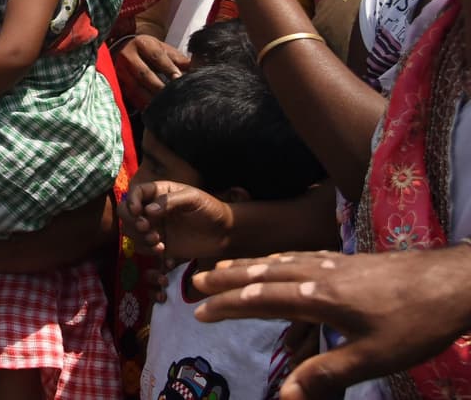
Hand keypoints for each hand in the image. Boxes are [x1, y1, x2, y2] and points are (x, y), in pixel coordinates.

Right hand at [113, 35, 189, 108]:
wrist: (122, 47)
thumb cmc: (148, 49)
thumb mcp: (162, 48)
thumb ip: (178, 58)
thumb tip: (198, 67)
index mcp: (142, 43)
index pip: (156, 56)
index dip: (168, 68)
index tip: (179, 79)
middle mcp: (128, 56)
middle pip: (145, 74)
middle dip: (160, 86)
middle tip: (174, 96)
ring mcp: (120, 70)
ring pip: (136, 87)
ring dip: (150, 98)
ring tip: (164, 106)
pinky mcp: (117, 82)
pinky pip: (130, 95)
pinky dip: (141, 103)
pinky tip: (152, 110)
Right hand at [120, 180, 234, 260]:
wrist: (225, 233)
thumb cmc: (210, 209)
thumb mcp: (193, 199)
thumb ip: (171, 201)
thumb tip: (148, 210)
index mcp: (158, 193)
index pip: (136, 193)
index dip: (132, 201)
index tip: (138, 211)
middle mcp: (152, 210)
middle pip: (126, 213)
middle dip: (132, 222)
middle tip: (146, 229)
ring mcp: (155, 228)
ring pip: (132, 233)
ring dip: (140, 239)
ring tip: (159, 243)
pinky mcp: (160, 245)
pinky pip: (144, 249)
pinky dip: (149, 252)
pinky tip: (165, 254)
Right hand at [194, 246, 470, 399]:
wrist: (453, 282)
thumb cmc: (414, 324)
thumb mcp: (373, 358)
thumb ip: (326, 373)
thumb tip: (283, 395)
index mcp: (319, 298)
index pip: (261, 299)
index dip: (228, 304)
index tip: (200, 310)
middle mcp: (319, 275)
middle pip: (263, 273)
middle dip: (228, 278)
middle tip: (195, 280)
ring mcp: (335, 264)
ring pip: (280, 261)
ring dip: (248, 265)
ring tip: (225, 267)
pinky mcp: (349, 262)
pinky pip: (300, 256)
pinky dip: (278, 259)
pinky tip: (280, 262)